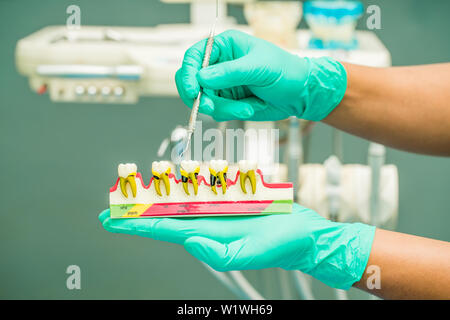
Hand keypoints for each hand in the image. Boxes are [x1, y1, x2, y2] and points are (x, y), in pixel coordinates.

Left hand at [99, 203, 374, 288]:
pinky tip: (175, 179)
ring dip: (157, 192)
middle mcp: (205, 221)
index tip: (110, 217)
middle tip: (114, 201)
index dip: (134, 223)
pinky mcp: (229, 197)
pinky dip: (186, 181)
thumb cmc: (280, 246)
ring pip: (180, 198)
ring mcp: (216, 209)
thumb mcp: (249, 254)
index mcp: (206, 234)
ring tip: (136, 186)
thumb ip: (218, 253)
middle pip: (164, 212)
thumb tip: (189, 240)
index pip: (161, 228)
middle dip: (138, 207)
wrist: (302, 234)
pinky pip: (203, 187)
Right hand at [175, 30, 346, 121]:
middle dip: (202, 97)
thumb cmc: (285, 70)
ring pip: (205, 101)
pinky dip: (232, 113)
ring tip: (249, 106)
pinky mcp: (228, 103)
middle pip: (192, 83)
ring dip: (225, 108)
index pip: (193, 58)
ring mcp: (222, 86)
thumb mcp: (257, 67)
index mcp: (223, 47)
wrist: (300, 94)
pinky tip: (251, 107)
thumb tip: (200, 77)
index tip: (191, 90)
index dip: (187, 74)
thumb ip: (229, 72)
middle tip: (212, 107)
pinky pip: (218, 112)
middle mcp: (219, 66)